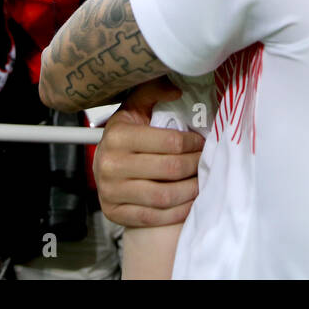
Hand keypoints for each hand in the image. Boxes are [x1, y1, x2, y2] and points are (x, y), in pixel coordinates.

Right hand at [93, 78, 204, 228]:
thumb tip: (177, 90)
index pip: (169, 143)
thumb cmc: (126, 135)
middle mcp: (111, 164)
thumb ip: (153, 92)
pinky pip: (154, 218)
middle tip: (206, 163)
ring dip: (190, 192)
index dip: (193, 144)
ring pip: (164, 196)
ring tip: (202, 183)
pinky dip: (177, 212)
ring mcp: (111, 192)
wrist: (102, 166)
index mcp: (118, 135)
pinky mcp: (115, 213)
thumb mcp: (134, 108)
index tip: (202, 144)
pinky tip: (190, 202)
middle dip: (195, 166)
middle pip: (170, 170)